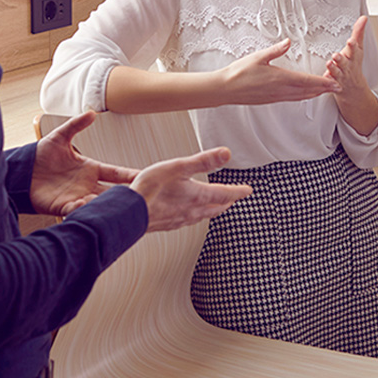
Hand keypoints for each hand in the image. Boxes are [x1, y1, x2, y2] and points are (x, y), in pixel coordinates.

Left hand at [30, 111, 139, 215]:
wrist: (21, 171)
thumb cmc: (40, 155)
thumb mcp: (60, 136)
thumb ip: (76, 125)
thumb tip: (91, 113)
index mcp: (90, 168)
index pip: (116, 173)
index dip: (129, 175)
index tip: (144, 177)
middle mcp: (86, 184)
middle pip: (112, 191)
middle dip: (124, 195)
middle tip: (136, 197)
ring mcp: (76, 196)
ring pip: (97, 203)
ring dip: (105, 204)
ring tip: (114, 204)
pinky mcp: (62, 206)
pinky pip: (76, 211)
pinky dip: (83, 210)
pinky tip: (87, 206)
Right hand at [129, 147, 251, 231]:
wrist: (129, 213)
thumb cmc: (151, 189)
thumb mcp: (179, 166)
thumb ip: (204, 161)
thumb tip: (226, 154)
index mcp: (197, 196)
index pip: (224, 194)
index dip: (238, 191)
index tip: (247, 190)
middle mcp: (191, 211)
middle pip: (215, 208)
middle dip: (226, 203)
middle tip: (233, 199)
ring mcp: (178, 219)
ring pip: (201, 216)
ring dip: (211, 210)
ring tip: (213, 207)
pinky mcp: (166, 224)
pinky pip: (185, 221)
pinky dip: (193, 216)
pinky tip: (185, 215)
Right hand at [219, 38, 337, 103]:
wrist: (226, 89)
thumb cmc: (239, 73)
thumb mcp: (259, 57)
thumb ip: (276, 50)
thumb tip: (288, 41)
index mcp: (280, 79)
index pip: (307, 81)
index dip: (323, 82)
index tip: (335, 82)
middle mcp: (281, 90)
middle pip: (308, 91)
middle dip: (324, 88)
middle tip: (337, 85)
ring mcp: (276, 97)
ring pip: (301, 97)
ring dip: (315, 93)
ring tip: (326, 90)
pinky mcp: (271, 100)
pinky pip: (293, 99)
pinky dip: (304, 96)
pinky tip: (306, 94)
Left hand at [324, 15, 369, 95]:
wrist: (354, 88)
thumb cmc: (354, 64)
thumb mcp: (358, 48)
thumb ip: (358, 32)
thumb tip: (364, 17)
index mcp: (353, 56)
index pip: (354, 50)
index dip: (352, 46)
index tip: (350, 41)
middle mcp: (347, 66)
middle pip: (344, 62)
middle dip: (340, 59)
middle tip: (336, 55)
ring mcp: (340, 76)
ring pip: (336, 73)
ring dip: (332, 68)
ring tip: (329, 63)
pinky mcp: (333, 84)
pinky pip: (329, 83)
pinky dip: (326, 81)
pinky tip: (324, 78)